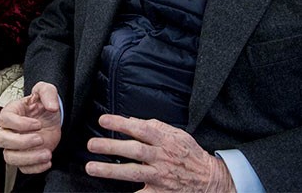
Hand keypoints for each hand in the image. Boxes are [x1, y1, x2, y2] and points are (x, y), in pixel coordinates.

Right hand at [0, 82, 61, 173]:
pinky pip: (22, 168)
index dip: (20, 123)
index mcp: (11, 112)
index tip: (37, 124)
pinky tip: (47, 160)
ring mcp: (14, 146)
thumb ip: (48, 92)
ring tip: (47, 153)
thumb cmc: (43, 105)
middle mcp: (9, 130)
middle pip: (1, 139)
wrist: (51, 119)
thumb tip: (51, 106)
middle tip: (40, 139)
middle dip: (21, 142)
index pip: (5, 119)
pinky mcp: (23, 158)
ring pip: (9, 157)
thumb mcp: (47, 90)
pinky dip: (35, 168)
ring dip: (28, 158)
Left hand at [85, 115, 235, 191]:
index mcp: (165, 141)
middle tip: (91, 144)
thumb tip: (132, 121)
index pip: (140, 129)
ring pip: (132, 173)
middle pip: (133, 150)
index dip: (120, 124)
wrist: (211, 181)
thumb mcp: (177, 135)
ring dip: (110, 170)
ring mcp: (160, 177)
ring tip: (91, 168)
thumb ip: (155, 126)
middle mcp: (161, 158)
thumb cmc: (191, 155)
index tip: (103, 120)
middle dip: (110, 147)